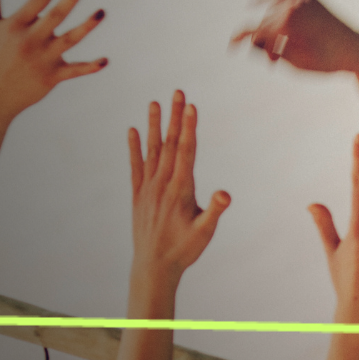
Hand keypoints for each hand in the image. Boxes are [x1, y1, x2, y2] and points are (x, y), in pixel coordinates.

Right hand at [0, 0, 107, 121]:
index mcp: (16, 25)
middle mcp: (30, 40)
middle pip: (56, 15)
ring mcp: (42, 59)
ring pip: (70, 40)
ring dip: (87, 26)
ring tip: (102, 12)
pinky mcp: (51, 77)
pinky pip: (74, 71)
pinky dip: (90, 67)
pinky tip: (105, 61)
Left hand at [129, 90, 230, 287]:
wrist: (153, 267)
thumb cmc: (184, 250)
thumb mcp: (204, 232)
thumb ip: (214, 211)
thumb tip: (225, 194)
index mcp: (180, 190)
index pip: (186, 151)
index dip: (189, 127)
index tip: (191, 106)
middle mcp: (162, 184)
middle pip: (170, 144)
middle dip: (174, 117)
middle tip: (178, 92)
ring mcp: (148, 188)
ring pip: (152, 151)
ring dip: (154, 125)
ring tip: (155, 103)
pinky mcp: (138, 195)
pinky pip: (136, 166)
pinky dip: (134, 148)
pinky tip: (133, 130)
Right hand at [231, 0, 358, 73]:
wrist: (358, 51)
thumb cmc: (327, 62)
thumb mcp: (294, 63)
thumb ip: (270, 50)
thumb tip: (252, 40)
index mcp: (288, 23)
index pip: (256, 30)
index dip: (240, 38)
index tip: (231, 47)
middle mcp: (294, 5)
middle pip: (266, 23)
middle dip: (264, 42)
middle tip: (272, 61)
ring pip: (274, 10)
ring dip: (270, 27)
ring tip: (273, 45)